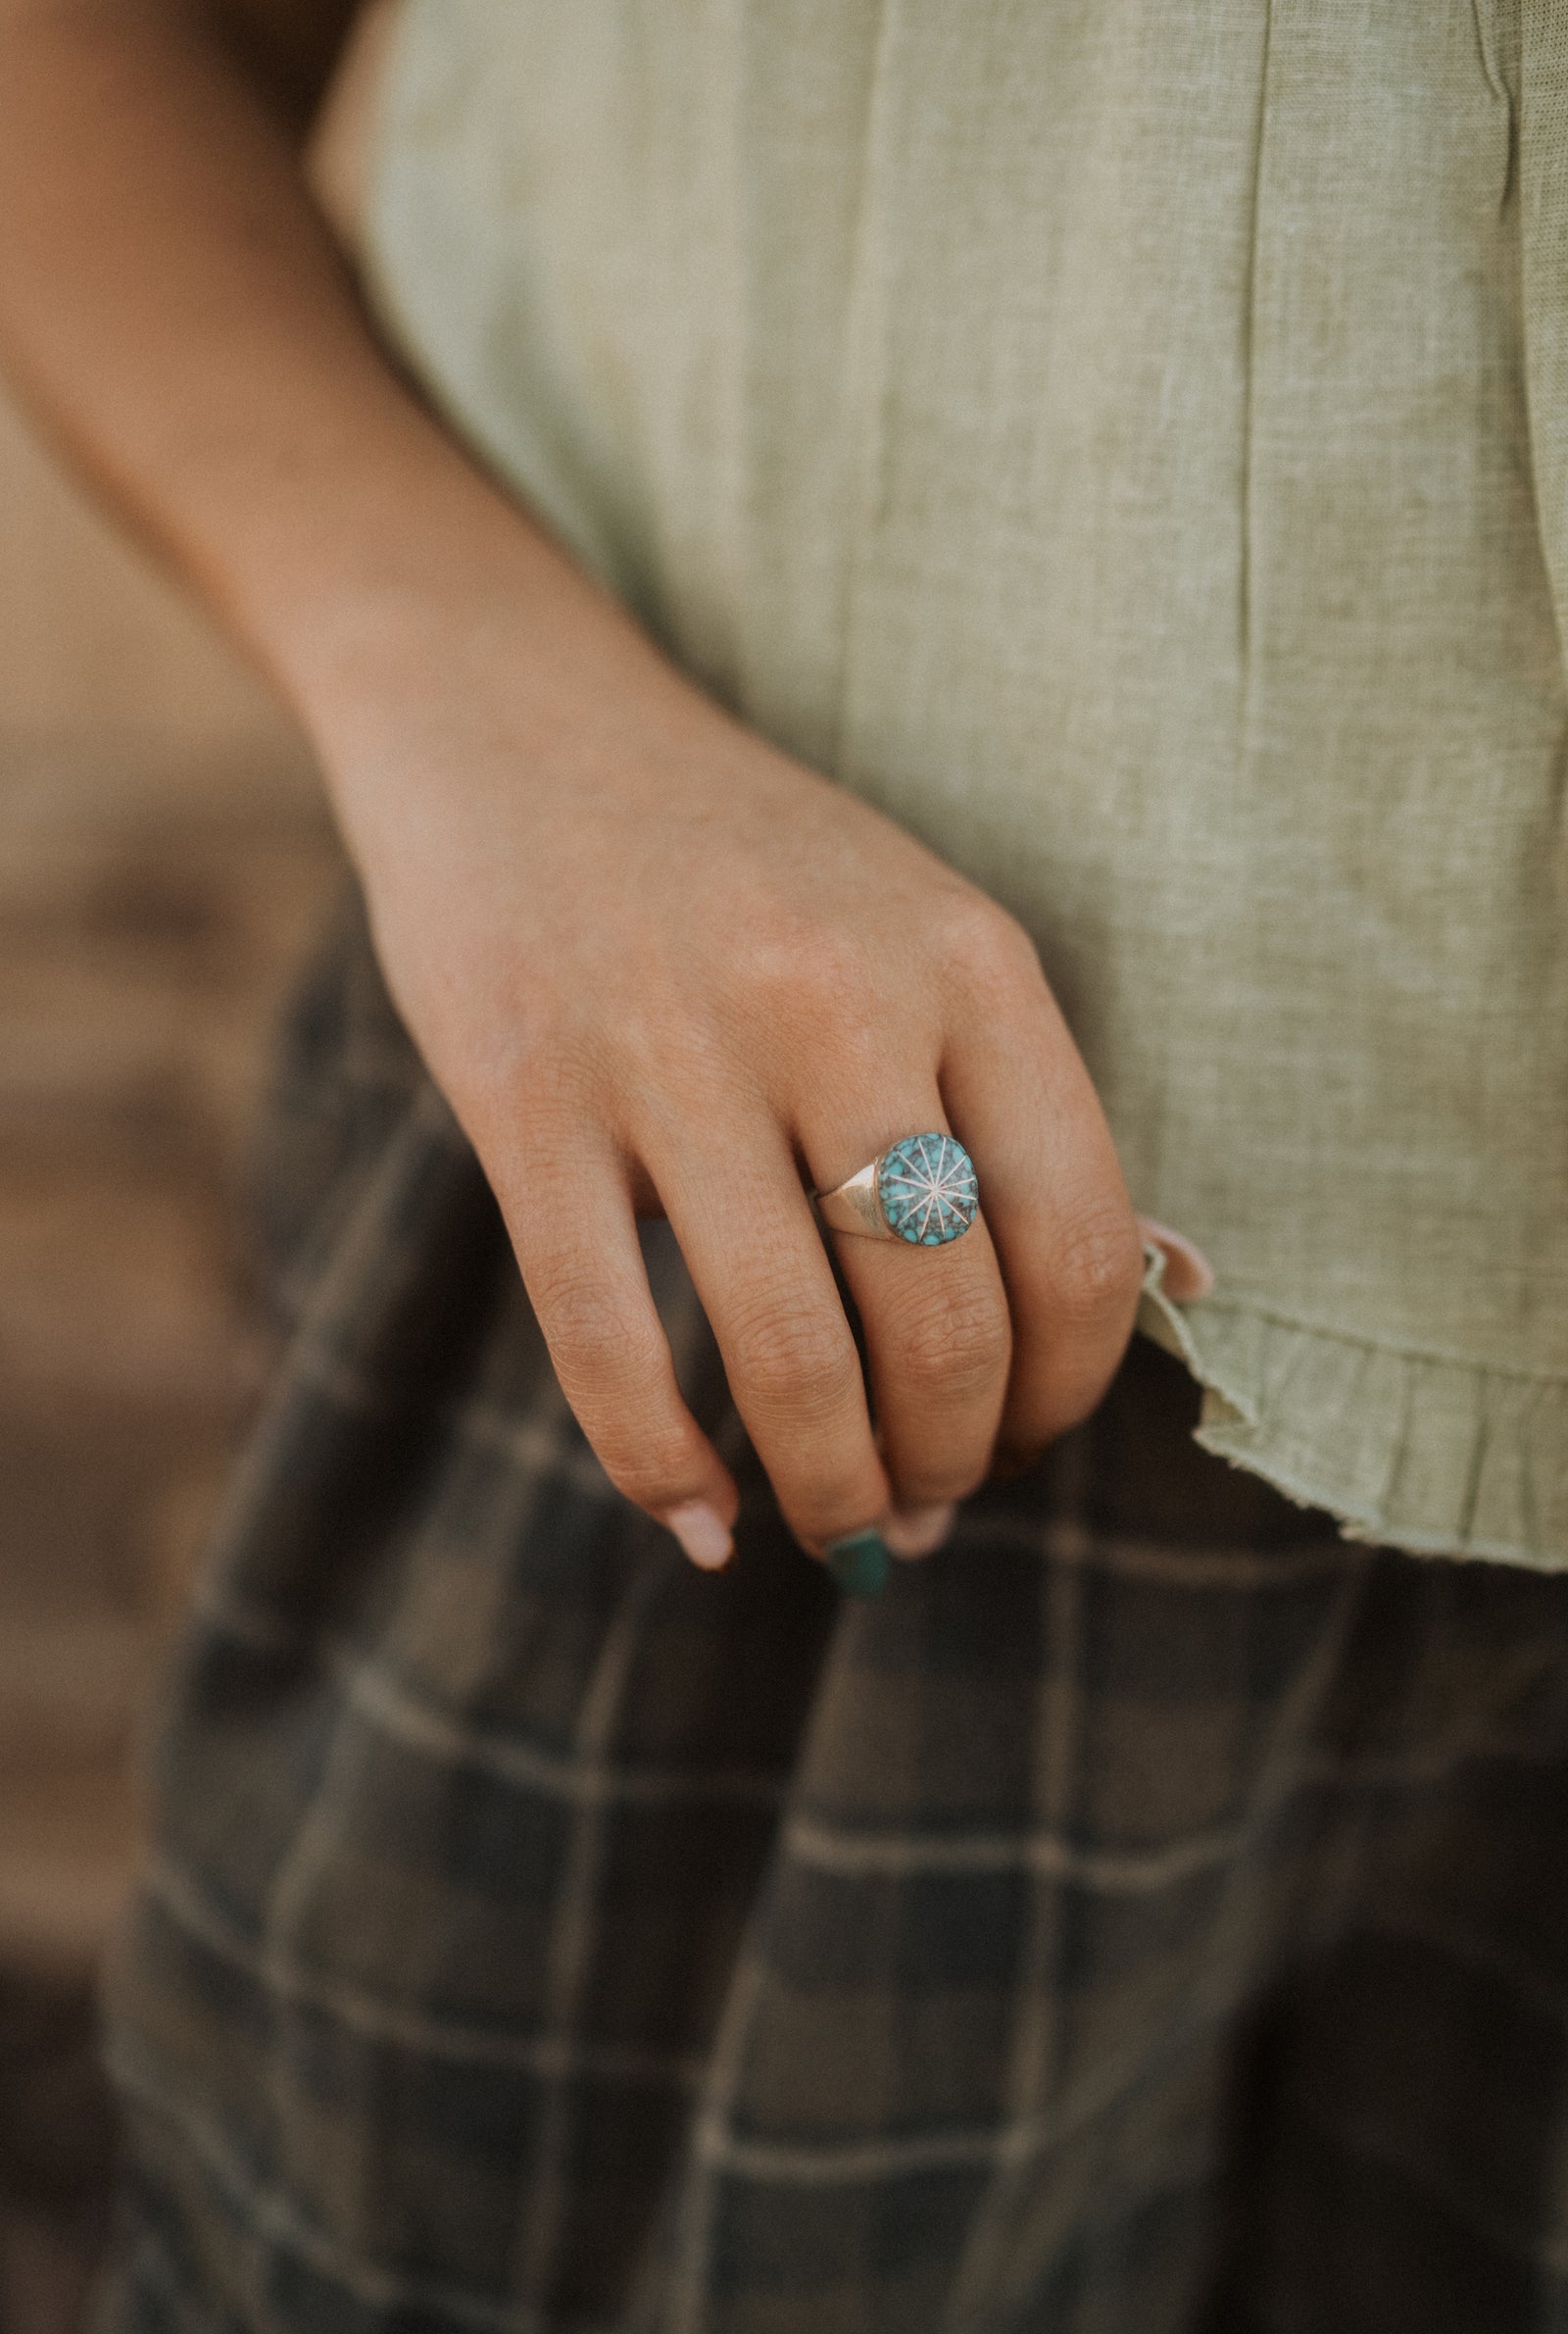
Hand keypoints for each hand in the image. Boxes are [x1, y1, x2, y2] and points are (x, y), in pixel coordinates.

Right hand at [323, 592, 1186, 1579]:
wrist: (519, 724)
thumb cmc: (747, 865)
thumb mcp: (916, 929)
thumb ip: (1013, 1099)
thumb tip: (1165, 1294)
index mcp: (969, 956)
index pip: (1078, 1239)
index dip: (1068, 1389)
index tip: (1028, 1441)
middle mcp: (838, 997)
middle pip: (942, 1322)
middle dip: (948, 1461)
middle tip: (924, 1507)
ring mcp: (672, 1047)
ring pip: (789, 1353)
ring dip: (830, 1488)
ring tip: (835, 1526)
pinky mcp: (525, 1093)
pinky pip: (606, 1339)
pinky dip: (661, 1465)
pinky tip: (698, 1516)